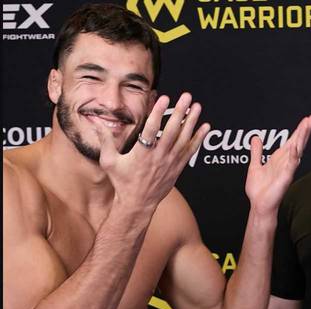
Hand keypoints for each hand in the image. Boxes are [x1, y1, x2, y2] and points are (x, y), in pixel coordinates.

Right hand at [98, 93, 209, 208]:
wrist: (138, 203)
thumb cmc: (123, 182)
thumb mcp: (109, 162)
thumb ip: (105, 141)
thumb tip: (98, 123)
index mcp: (141, 153)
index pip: (151, 129)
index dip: (157, 113)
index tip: (164, 99)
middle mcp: (158, 156)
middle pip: (172, 131)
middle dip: (180, 112)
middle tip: (186, 97)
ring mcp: (170, 162)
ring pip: (184, 139)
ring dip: (191, 121)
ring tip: (197, 107)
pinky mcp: (178, 167)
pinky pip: (191, 150)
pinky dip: (199, 138)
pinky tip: (206, 127)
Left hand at [245, 115, 310, 214]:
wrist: (259, 205)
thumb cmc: (259, 190)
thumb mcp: (255, 165)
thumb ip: (256, 152)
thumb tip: (255, 138)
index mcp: (279, 158)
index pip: (291, 141)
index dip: (299, 130)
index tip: (306, 119)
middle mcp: (285, 162)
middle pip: (298, 142)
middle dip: (304, 130)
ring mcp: (287, 169)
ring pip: (297, 150)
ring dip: (302, 138)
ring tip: (307, 126)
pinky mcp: (285, 178)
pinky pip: (291, 165)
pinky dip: (293, 156)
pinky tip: (296, 147)